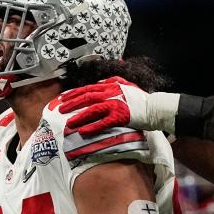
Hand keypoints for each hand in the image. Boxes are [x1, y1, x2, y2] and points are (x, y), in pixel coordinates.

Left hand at [58, 77, 178, 135]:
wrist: (154, 108)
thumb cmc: (140, 99)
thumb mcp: (127, 85)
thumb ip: (114, 82)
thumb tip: (101, 82)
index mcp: (110, 86)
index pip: (88, 89)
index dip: (74, 94)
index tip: (62, 98)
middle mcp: (111, 94)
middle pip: (86, 98)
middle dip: (71, 104)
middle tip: (59, 110)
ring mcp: (115, 105)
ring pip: (92, 110)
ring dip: (79, 117)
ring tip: (68, 124)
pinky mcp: (120, 117)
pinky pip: (103, 123)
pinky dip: (92, 127)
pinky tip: (83, 131)